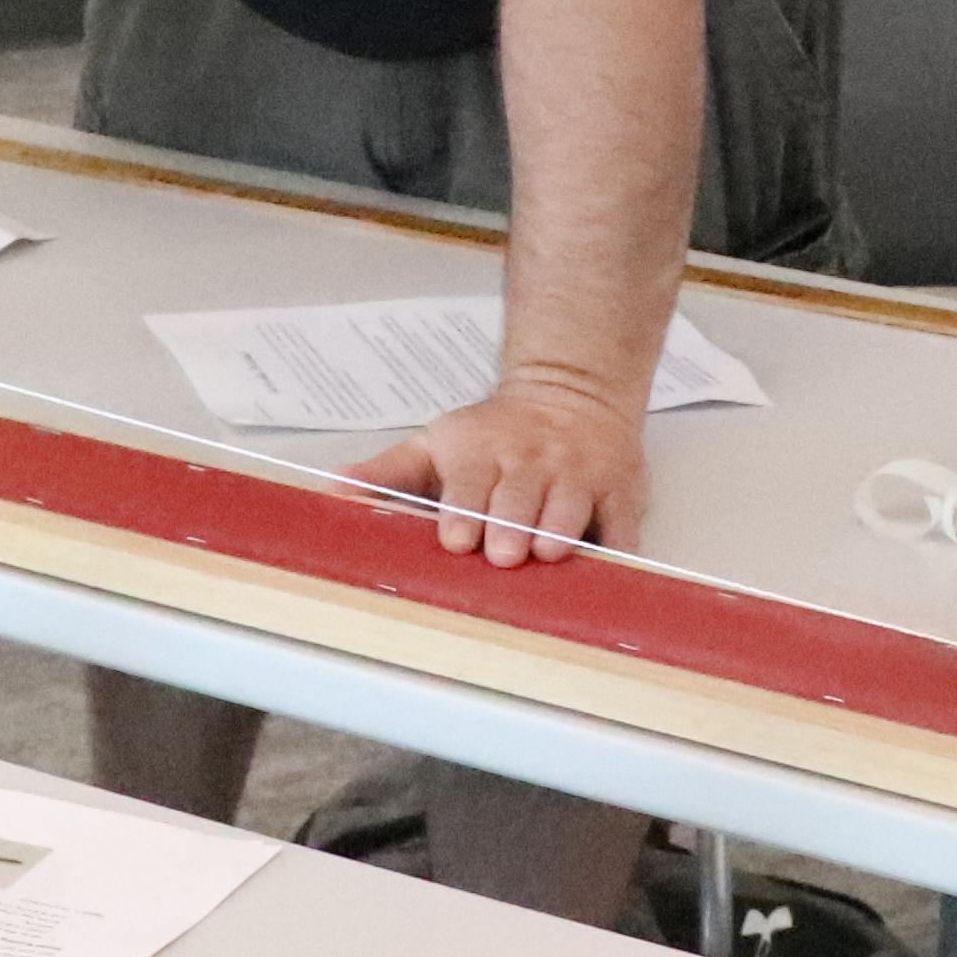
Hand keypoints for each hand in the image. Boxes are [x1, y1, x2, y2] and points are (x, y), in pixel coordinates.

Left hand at [368, 373, 650, 569]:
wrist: (572, 391)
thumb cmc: (497, 433)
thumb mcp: (437, 443)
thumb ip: (390, 473)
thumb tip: (336, 489)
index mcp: (482, 453)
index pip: (468, 483)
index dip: (463, 510)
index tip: (457, 537)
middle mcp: (530, 461)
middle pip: (519, 497)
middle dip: (510, 526)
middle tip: (502, 552)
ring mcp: (577, 474)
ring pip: (570, 506)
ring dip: (559, 529)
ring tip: (547, 551)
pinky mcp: (619, 491)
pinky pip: (620, 522)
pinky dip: (615, 546)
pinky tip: (606, 564)